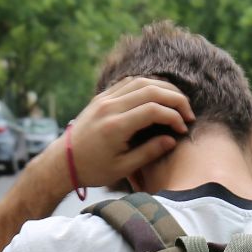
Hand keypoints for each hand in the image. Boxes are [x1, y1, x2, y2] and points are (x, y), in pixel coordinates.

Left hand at [60, 76, 194, 187]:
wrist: (62, 161)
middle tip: (188, 113)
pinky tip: (159, 96)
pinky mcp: (102, 97)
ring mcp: (104, 99)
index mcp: (115, 126)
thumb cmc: (93, 169)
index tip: (183, 129)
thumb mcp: (123, 168)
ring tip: (178, 103)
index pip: (153, 110)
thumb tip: (172, 139)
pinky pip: (129, 82)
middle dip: (176, 99)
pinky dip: (147, 85)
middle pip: (151, 90)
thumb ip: (149, 152)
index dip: (174, 116)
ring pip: (141, 82)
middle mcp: (110, 107)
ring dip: (164, 89)